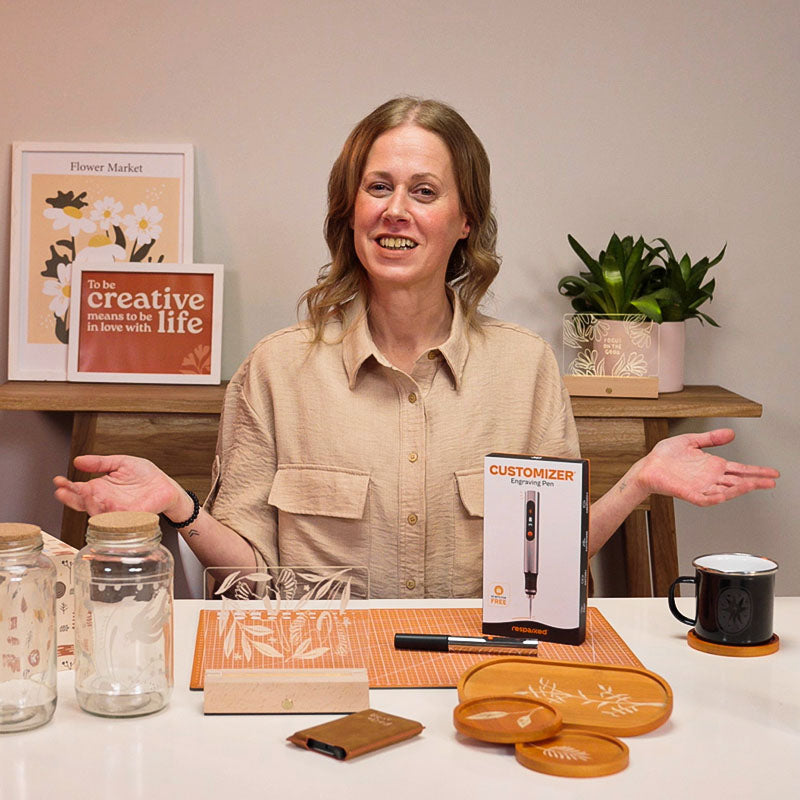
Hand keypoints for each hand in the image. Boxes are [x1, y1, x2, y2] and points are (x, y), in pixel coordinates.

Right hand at [53, 455, 188, 518]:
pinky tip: (105, 502)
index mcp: (100, 489)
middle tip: (65, 490)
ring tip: (85, 491)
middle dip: (73, 498)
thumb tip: (77, 461)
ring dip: (90, 503)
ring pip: (98, 512)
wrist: (166, 486)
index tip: (58, 481)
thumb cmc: (145, 476)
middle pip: (84, 504)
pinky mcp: (132, 516)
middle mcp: (105, 502)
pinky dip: (111, 512)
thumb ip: (99, 463)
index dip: (67, 487)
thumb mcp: (120, 463)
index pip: (78, 491)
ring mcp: (117, 511)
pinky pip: (118, 518)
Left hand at [635, 428, 778, 506]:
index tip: (772, 472)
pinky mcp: (690, 494)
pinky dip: (717, 496)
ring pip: (726, 490)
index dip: (756, 471)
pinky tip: (727, 493)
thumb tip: (731, 433)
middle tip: (772, 481)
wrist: (647, 466)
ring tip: (754, 484)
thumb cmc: (664, 456)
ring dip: (740, 488)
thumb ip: (711, 438)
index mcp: (712, 466)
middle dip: (755, 481)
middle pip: (738, 481)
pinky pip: (707, 498)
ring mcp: (701, 487)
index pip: (739, 469)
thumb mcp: (691, 441)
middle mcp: (710, 478)